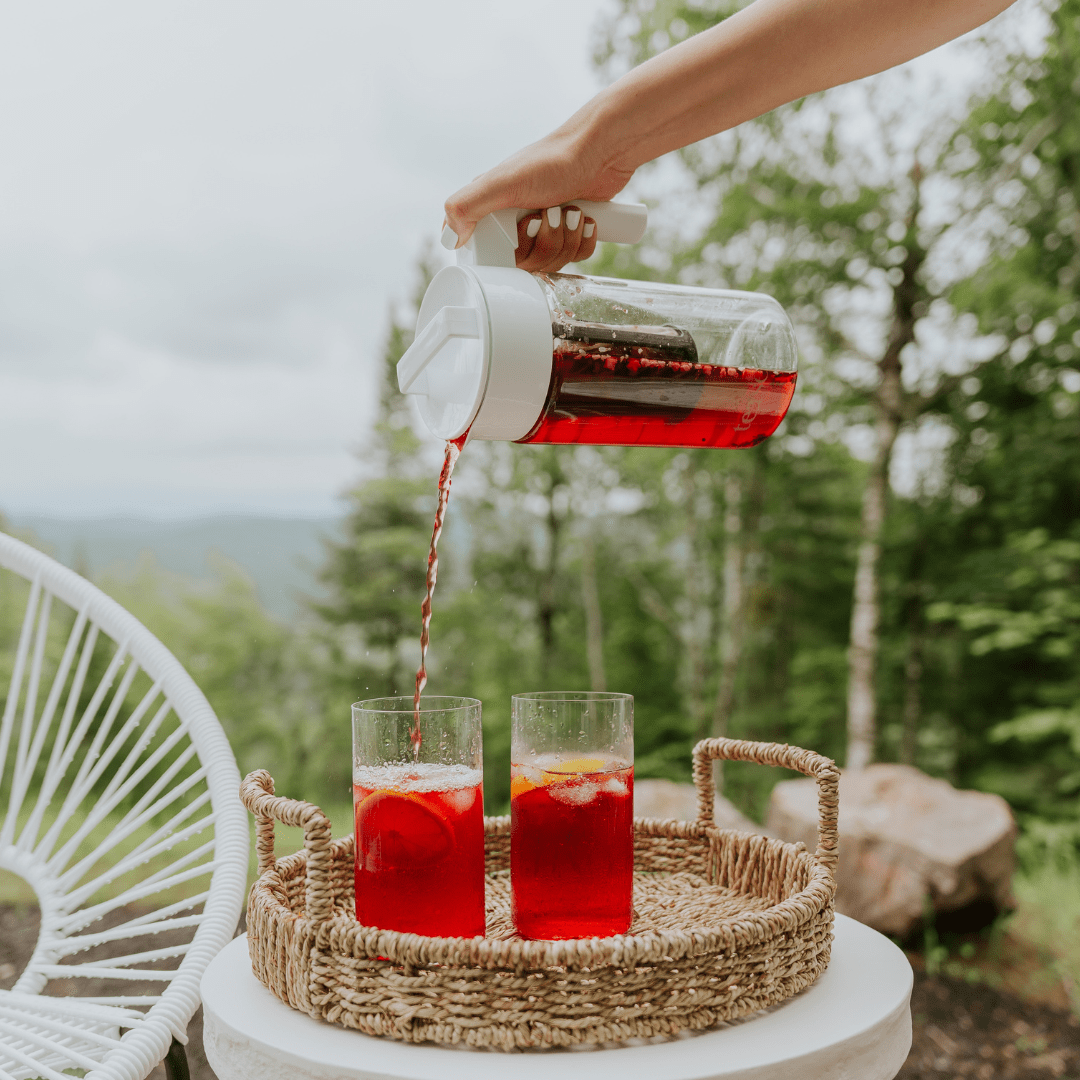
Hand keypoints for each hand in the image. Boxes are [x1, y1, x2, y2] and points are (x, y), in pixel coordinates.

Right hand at [443, 123, 634, 272]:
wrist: (602, 151)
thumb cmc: (553, 160)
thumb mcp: (502, 182)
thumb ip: (467, 206)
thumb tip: (448, 237)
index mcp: (492, 209)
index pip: (487, 255)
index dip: (506, 254)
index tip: (519, 234)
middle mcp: (515, 219)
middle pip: (523, 265)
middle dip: (543, 243)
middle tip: (549, 215)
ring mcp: (543, 227)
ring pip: (550, 263)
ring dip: (566, 240)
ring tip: (569, 211)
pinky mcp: (569, 231)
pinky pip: (575, 258)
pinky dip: (583, 241)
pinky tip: (584, 219)